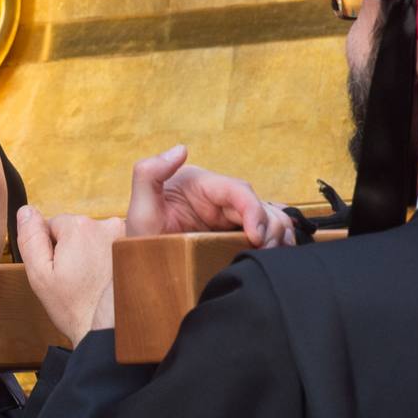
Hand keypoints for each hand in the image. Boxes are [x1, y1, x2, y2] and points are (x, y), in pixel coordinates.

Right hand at [17, 207, 124, 345]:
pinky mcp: (134, 250)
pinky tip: (101, 281)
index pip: (52, 225)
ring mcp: (123, 236)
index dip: (49, 250)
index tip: (56, 272)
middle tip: (71, 280)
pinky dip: (104, 261)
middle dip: (69, 251)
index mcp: (79, 227)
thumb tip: (26, 212)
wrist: (110, 329)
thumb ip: (30, 238)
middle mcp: (105, 224)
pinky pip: (109, 248)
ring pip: (92, 240)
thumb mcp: (40, 274)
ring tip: (87, 283)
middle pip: (74, 230)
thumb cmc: (75, 307)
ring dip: (87, 256)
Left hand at [126, 145, 295, 246]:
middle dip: (269, 229)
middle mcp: (219, 198)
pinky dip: (278, 244)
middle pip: (261, 206)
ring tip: (267, 258)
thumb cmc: (140, 239)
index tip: (256, 237)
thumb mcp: (139, 210)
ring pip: (271, 219)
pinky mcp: (236, 236)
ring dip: (277, 236)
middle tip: (262, 254)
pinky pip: (268, 235)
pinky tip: (272, 259)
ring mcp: (230, 218)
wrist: (143, 268)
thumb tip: (181, 148)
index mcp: (201, 185)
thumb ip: (149, 174)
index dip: (254, 211)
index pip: (239, 191)